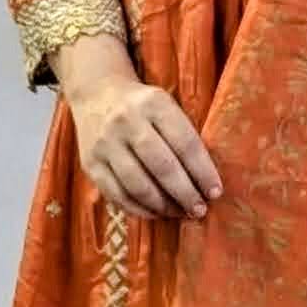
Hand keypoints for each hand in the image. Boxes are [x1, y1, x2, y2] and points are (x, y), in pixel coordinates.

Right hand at [68, 74, 222, 223]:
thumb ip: (182, 136)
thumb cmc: (143, 106)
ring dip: (163, 206)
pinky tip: (156, 213)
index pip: (185, 143)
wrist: (96, 93)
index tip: (216, 192)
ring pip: (138, 186)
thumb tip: (205, 182)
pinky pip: (117, 195)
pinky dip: (139, 210)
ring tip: (180, 213)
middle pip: (162, 167)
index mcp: (153, 104)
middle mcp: (126, 122)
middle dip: (185, 194)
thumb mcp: (165, 106)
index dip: (203, 172)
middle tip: (200, 209)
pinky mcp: (90, 164)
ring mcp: (105, 144)